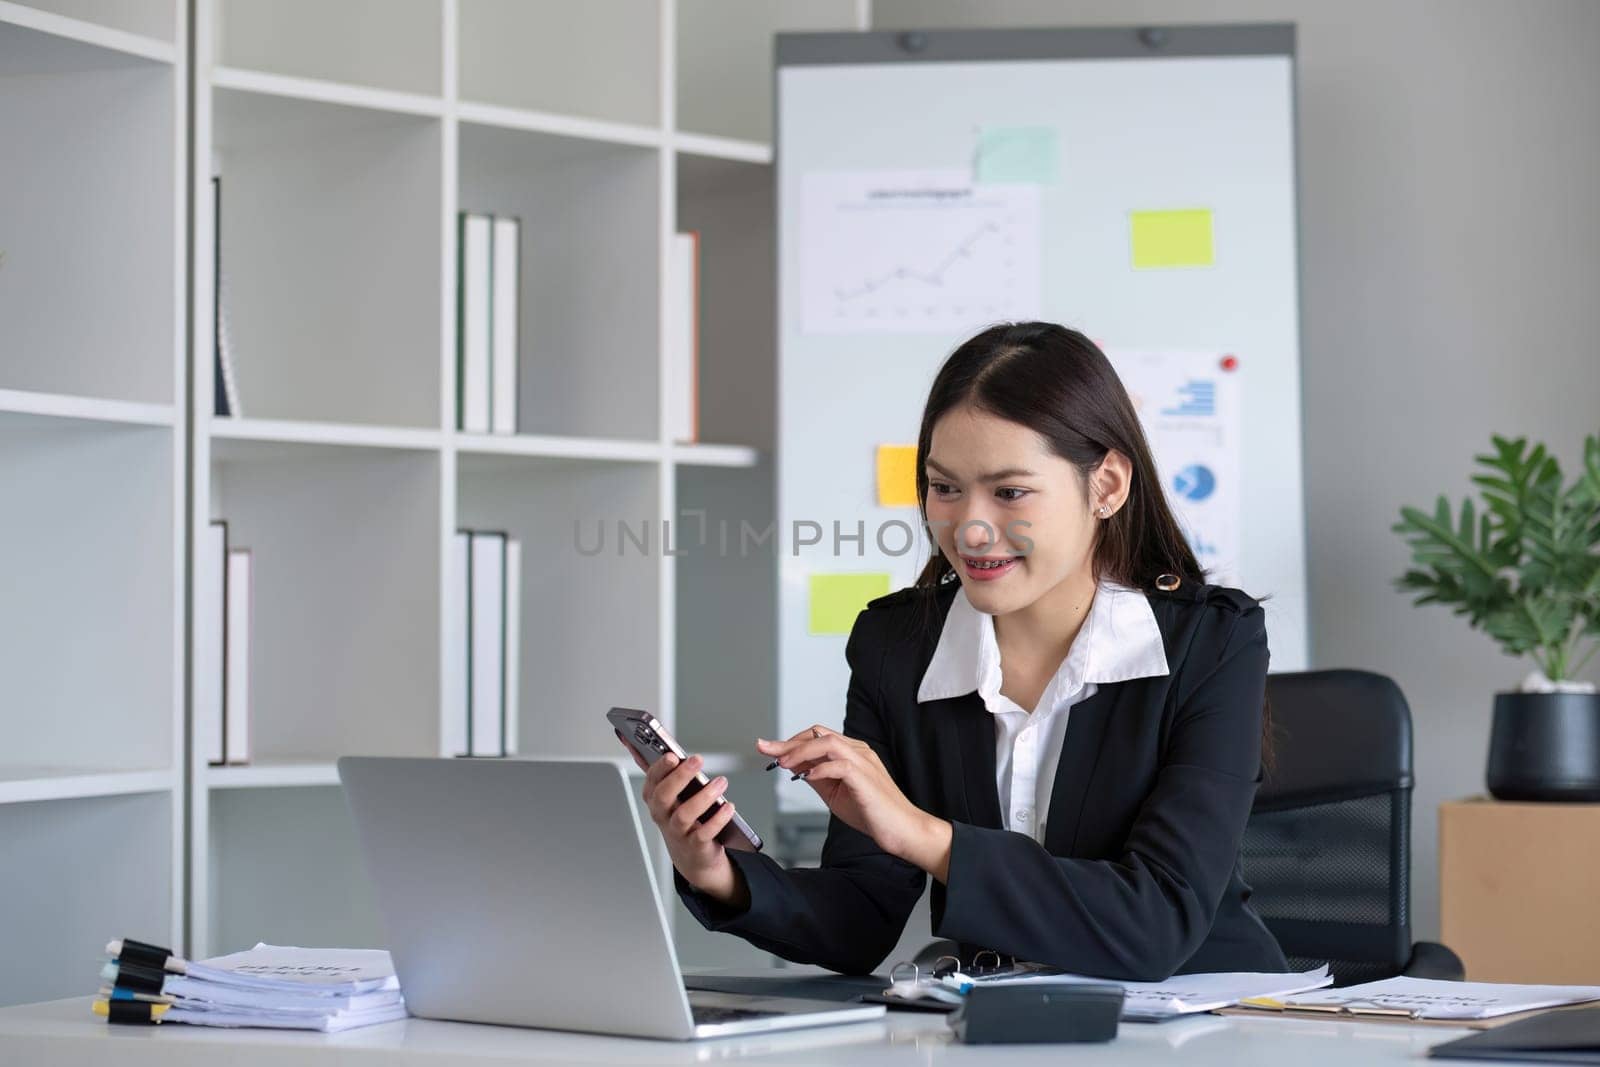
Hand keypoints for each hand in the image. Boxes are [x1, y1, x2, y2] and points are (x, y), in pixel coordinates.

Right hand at [615, 732, 749, 908]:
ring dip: (704, 796)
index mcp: (655, 799)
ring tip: (721, 782)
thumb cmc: (683, 818)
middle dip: (680, 776)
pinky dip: (717, 819)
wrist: (693, 856)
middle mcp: (663, 815)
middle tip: (698, 760)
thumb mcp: (672, 796)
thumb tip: (652, 745)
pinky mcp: (694, 845)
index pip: (652, 780)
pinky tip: (729, 807)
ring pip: (684, 814)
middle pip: (664, 795)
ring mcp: (677, 832)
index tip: (672, 755)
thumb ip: (665, 772)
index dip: (660, 768)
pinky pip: (704, 833)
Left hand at [757, 725, 950, 879]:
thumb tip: (792, 766)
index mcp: (852, 753)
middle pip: (819, 733)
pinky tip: (806, 777)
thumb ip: (816, 777)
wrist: (901, 830)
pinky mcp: (865, 777)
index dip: (791, 742)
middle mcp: (858, 751)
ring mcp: (863, 761)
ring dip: (801, 751)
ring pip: (827, 742)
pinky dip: (819, 769)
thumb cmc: (872, 813)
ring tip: (782, 763)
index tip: (768, 749)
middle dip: (789, 741)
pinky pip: (839, 764)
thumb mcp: (834, 793)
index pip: (817, 737)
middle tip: (766, 750)